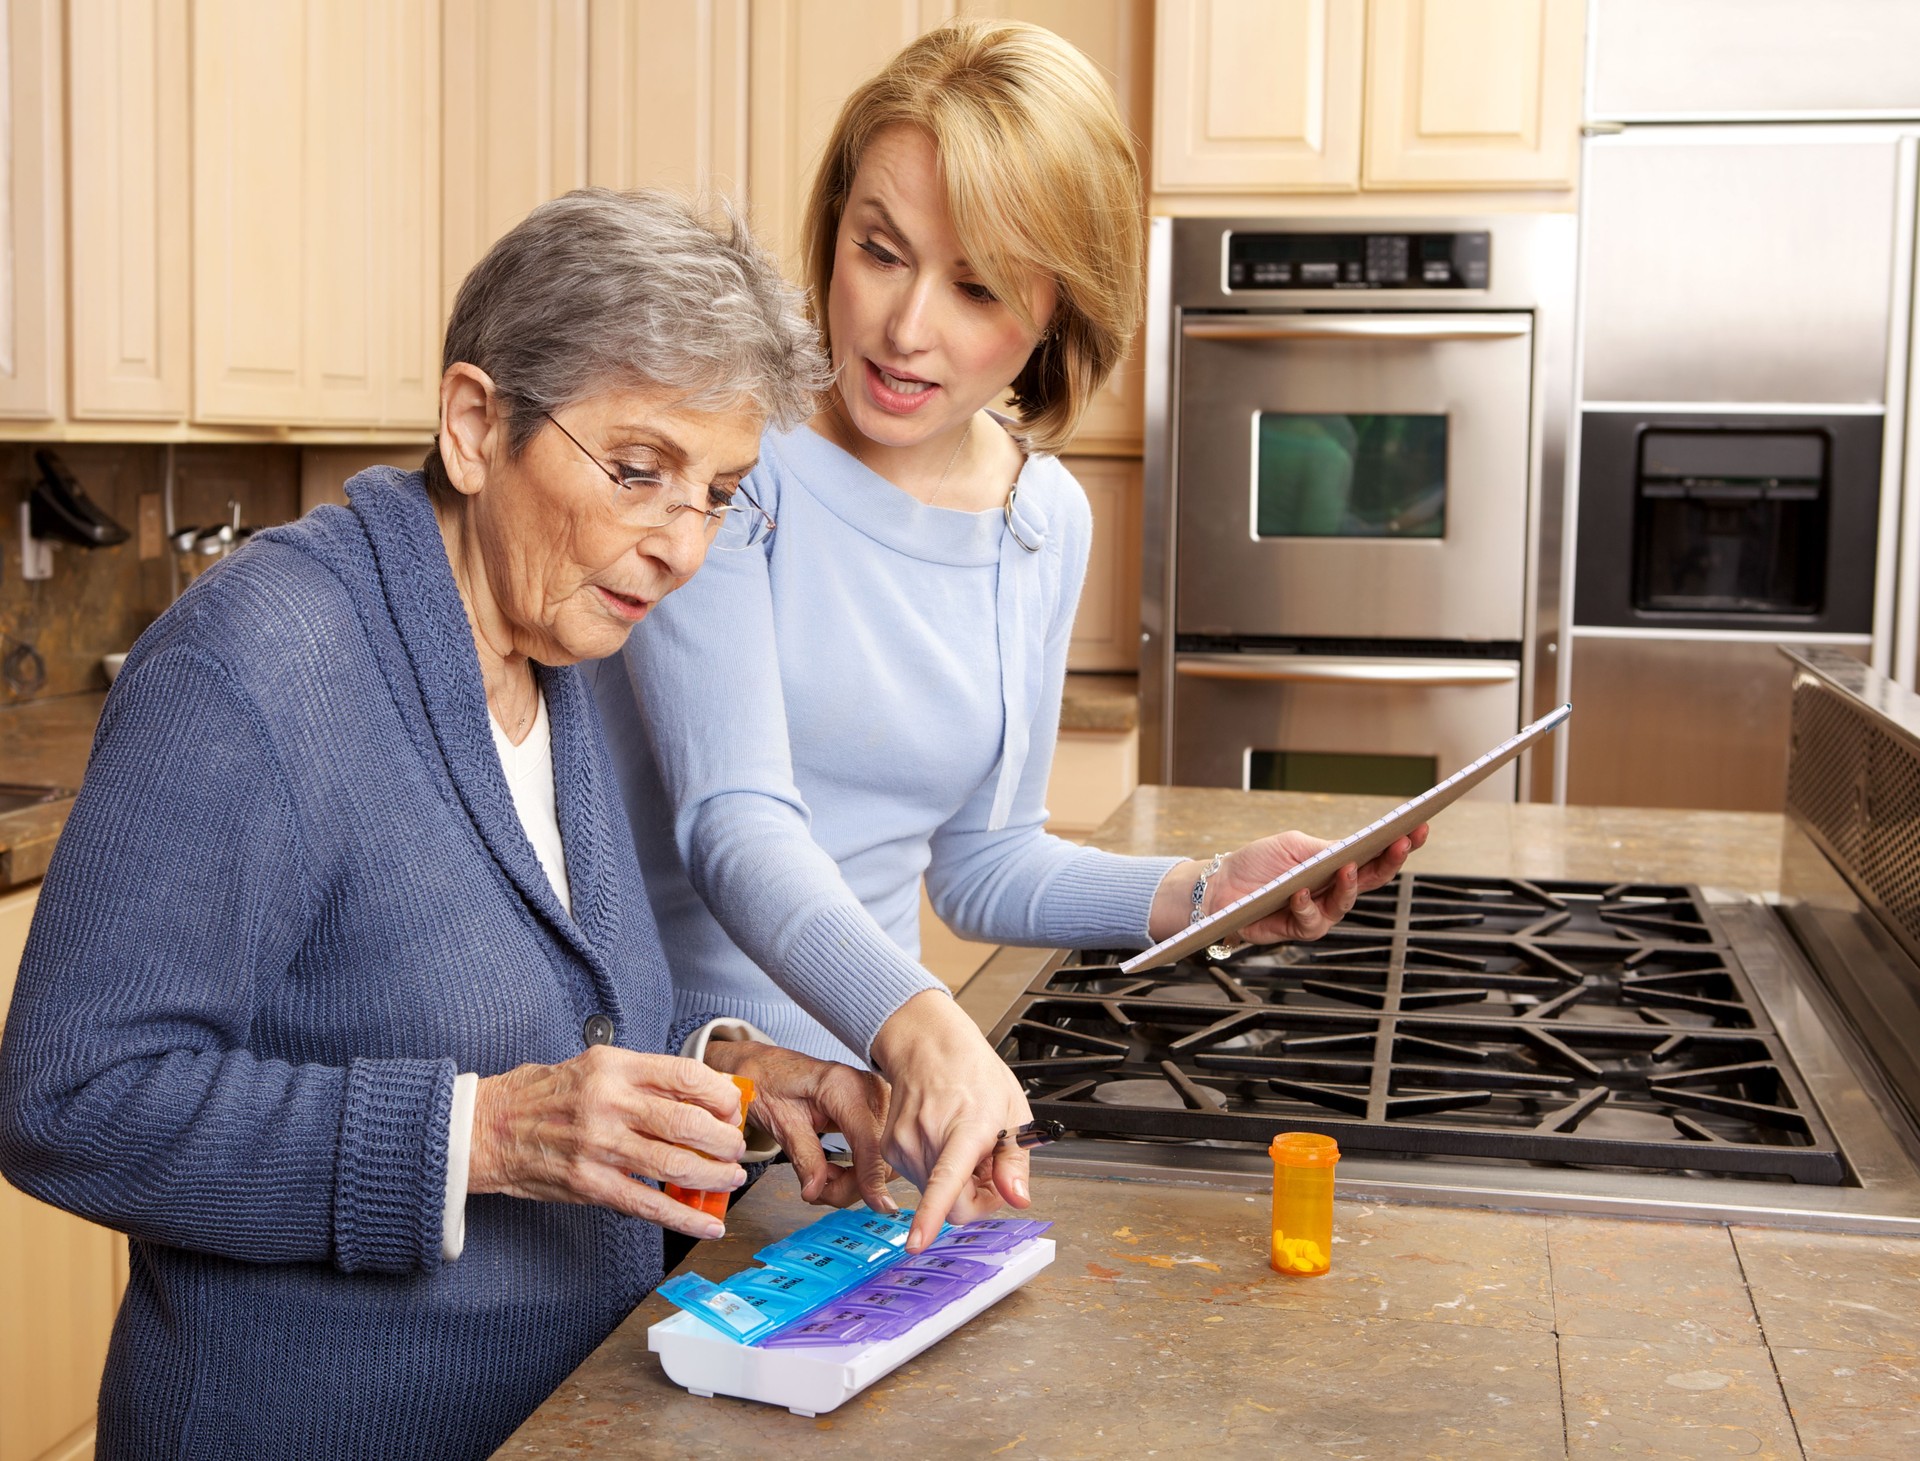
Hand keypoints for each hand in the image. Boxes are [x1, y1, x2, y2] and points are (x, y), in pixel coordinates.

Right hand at [469, 1046, 746, 1238]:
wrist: (487, 1128)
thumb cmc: (544, 1095)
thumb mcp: (595, 1065)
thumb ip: (643, 1078)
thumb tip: (699, 1096)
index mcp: (614, 1067)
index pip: (685, 1076)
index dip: (720, 1095)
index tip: (732, 1107)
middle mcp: (608, 1103)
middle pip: (687, 1122)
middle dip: (724, 1140)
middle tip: (736, 1148)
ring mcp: (598, 1145)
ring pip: (673, 1164)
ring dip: (713, 1176)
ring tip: (730, 1178)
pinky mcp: (589, 1184)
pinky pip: (647, 1203)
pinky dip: (684, 1216)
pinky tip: (708, 1222)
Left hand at [699, 1038, 894, 1211]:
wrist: (767, 1067)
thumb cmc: (769, 1083)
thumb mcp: (780, 1122)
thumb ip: (803, 1157)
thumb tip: (817, 1191)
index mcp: (842, 1086)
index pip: (869, 1140)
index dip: (873, 1177)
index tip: (878, 1206)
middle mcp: (868, 1088)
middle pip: (882, 1152)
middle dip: (855, 1184)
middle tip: (820, 1195)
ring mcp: (876, 1098)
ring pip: (884, 1156)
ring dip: (858, 1181)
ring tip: (823, 1181)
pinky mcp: (874, 1110)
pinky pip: (879, 1149)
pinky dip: (860, 1170)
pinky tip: (835, 1171)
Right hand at [869, 989, 1032, 1253]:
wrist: (929, 1047)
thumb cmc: (975, 1074)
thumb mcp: (1014, 1112)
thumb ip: (1016, 1162)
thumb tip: (1017, 1199)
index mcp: (966, 1129)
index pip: (945, 1181)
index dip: (930, 1216)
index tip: (917, 1243)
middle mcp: (927, 1138)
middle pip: (952, 1205)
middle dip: (976, 1196)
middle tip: (989, 1166)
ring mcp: (903, 1144)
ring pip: (935, 1195)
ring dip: (955, 1183)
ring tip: (964, 1145)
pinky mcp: (889, 1150)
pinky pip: (919, 1181)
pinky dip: (936, 1172)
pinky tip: (943, 1142)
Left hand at [1148, 824, 1428, 945]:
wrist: (1220, 887)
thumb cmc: (1258, 864)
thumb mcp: (1294, 847)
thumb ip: (1324, 850)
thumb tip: (1353, 849)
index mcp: (1338, 867)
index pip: (1376, 856)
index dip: (1401, 843)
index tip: (1420, 825)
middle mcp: (1335, 893)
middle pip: (1372, 879)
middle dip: (1391, 860)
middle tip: (1402, 842)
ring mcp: (1320, 913)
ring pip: (1346, 904)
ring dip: (1349, 884)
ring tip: (1347, 866)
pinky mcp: (1297, 930)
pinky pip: (1312, 921)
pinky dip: (1307, 904)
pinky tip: (1301, 891)